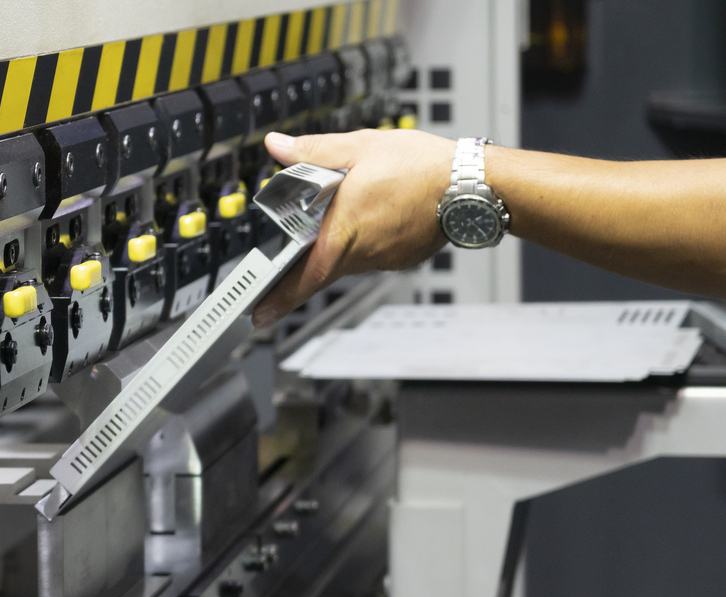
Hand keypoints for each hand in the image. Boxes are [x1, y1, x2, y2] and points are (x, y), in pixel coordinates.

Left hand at [252, 129, 454, 326]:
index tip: (259, 315)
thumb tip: (279, 147)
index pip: (303, 277)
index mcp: (343, 232)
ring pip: (348, 259)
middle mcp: (362, 253)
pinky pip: (372, 253)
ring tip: (348, 215)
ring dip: (339, 244)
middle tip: (281, 276)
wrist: (472, 184)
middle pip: (321, 269)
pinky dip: (365, 240)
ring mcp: (383, 259)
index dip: (278, 298)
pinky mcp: (401, 257)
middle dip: (301, 270)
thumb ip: (313, 151)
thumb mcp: (359, 147)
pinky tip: (374, 216)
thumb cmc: (421, 168)